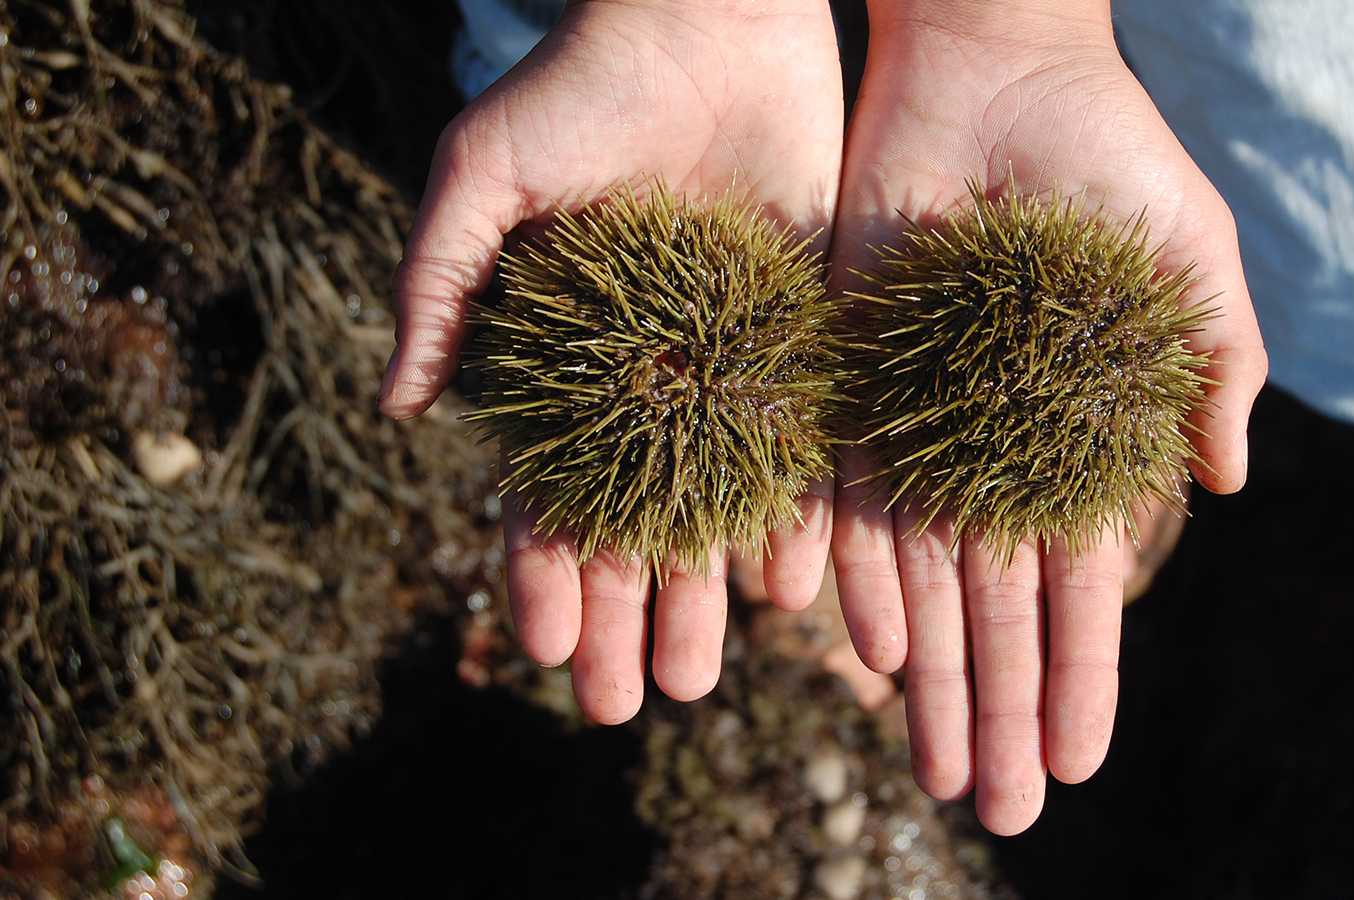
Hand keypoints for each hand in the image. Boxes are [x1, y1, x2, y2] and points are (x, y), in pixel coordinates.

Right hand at [381, 0, 843, 723]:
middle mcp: (648, 384)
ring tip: (707, 671)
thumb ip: (438, 288)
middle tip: (636, 702)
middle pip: (637, 524)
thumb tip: (394, 410)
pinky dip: (800, 521)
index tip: (551, 650)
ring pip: (719, 506)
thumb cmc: (581, 89)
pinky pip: (804, 451)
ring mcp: (730, 370)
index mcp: (567, 363)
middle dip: (631, 615)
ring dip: (709, 593)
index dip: (545, 572)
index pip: (548, 492)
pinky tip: (796, 591)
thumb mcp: (482, 179)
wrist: (711, 18)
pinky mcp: (805, 340)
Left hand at [827, 0, 1267, 833]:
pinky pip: (848, 492)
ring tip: (931, 768)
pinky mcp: (851, 380)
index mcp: (1074, 441)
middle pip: (993, 607)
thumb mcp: (1190, 265)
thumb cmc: (1109, 159)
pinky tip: (864, 645)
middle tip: (995, 813)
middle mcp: (991, 451)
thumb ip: (1213, 370)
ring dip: (926, 676)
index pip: (1077, 586)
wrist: (996, 70)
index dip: (1080, 677)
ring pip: (918, 574)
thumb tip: (1224, 487)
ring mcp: (918, 422)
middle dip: (997, 710)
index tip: (1079, 766)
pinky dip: (856, 567)